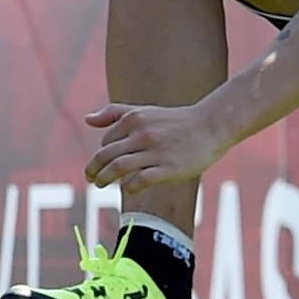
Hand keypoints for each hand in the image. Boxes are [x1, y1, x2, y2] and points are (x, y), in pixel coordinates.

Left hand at [83, 99, 234, 191]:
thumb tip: (87, 119)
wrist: (211, 126)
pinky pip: (140, 180)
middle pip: (106, 155)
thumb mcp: (144, 111)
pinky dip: (129, 186)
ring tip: (99, 185)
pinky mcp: (169, 168)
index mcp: (134, 119)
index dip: (101, 155)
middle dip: (93, 169)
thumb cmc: (175, 121)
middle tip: (90, 179)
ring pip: (119, 167)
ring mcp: (155, 152)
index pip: (106, 142)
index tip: (102, 164)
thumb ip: (114, 113)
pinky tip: (127, 188)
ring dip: (104, 178)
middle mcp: (142, 134)